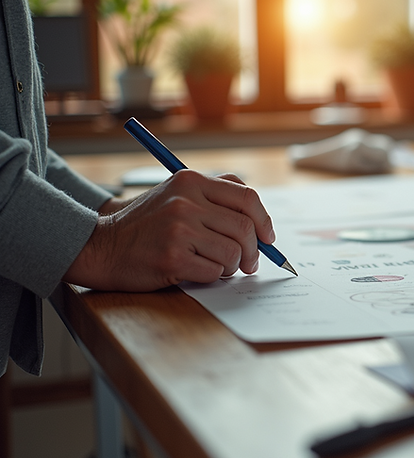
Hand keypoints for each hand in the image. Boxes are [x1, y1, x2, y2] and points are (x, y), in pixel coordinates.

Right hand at [65, 170, 274, 290]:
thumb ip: (215, 200)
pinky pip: (215, 272)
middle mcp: (186, 202)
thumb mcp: (177, 195)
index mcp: (191, 181)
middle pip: (245, 228)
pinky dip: (213, 276)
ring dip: (232, 266)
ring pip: (233, 253)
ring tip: (216, 266)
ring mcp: (179, 229)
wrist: (102, 246)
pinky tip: (196, 271)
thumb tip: (262, 226)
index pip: (247, 197)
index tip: (268, 238)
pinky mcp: (172, 258)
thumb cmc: (146, 225)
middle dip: (254, 251)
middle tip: (250, 263)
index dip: (264, 221)